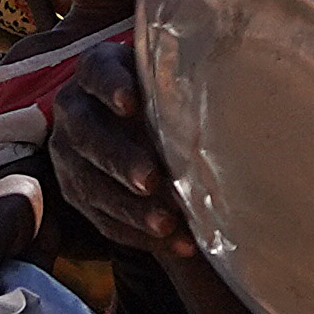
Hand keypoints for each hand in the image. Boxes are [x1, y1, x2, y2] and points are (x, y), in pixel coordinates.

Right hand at [46, 37, 192, 260]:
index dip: (111, 86)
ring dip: (130, 208)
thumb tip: (245, 84)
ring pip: (91, 183)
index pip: (96, 71)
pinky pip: (101, 218)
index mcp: (97, 70)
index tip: (131, 104)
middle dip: (120, 160)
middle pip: (88, 133)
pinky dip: (137, 234)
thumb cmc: (168, 96)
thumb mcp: (172, 79)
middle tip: (151, 180)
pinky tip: (174, 244)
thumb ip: (188, 78)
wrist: (141, 127)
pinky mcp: (75, 192)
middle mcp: (74, 109)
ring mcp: (69, 154)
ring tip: (167, 225)